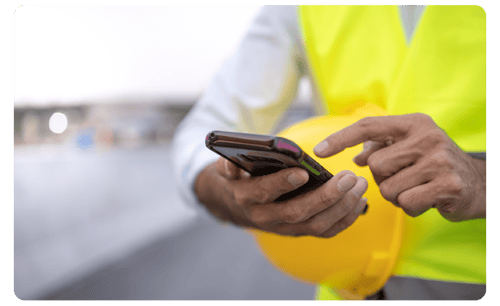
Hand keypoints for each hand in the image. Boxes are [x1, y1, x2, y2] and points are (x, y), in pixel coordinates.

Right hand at [194, 157, 367, 236]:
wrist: (239, 206)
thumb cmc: (240, 179)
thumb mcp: (227, 169)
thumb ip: (228, 165)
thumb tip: (231, 164)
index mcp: (248, 197)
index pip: (265, 193)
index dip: (283, 183)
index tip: (303, 172)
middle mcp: (267, 217)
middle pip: (298, 212)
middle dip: (326, 196)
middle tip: (348, 178)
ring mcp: (285, 228)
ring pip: (317, 225)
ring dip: (342, 207)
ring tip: (360, 186)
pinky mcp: (300, 231)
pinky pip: (326, 232)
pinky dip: (345, 219)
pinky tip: (359, 202)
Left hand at [313, 113, 486, 221]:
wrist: (479, 184)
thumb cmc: (435, 164)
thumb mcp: (411, 147)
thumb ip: (383, 147)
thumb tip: (357, 156)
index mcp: (413, 123)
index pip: (368, 127)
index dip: (341, 138)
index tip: (318, 150)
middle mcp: (427, 137)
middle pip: (375, 165)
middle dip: (383, 179)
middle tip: (404, 178)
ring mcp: (439, 160)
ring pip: (388, 188)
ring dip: (397, 195)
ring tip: (417, 188)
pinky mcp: (447, 185)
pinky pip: (406, 204)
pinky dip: (411, 208)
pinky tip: (427, 199)